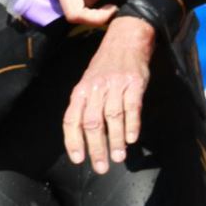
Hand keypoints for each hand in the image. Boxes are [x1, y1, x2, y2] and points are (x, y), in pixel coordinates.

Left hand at [62, 17, 155, 172]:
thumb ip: (86, 106)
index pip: (72, 119)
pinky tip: (132, 139)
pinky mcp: (134, 83)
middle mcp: (95, 88)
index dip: (73, 141)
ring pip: (112, 117)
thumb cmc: (106, 65)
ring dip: (115, 140)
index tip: (78, 160)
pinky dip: (132, 124)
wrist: (126, 37)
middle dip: (96, 148)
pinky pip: (132, 106)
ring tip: (118, 158)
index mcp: (81, 90)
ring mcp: (115, 85)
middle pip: (92, 122)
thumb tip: (87, 137)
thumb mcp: (89, 82)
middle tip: (101, 167)